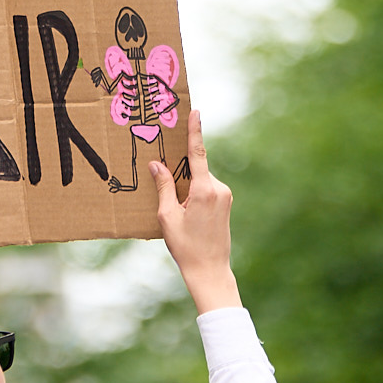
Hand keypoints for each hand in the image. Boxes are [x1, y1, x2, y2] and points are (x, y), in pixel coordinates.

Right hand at [152, 109, 237, 311]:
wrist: (210, 270)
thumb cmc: (186, 246)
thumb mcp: (167, 216)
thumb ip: (163, 187)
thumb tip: (157, 164)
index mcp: (204, 190)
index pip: (197, 153)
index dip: (195, 131)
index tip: (195, 112)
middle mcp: (218, 188)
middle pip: (195, 167)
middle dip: (179, 171)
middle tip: (165, 178)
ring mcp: (225, 195)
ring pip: (200, 179)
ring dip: (185, 185)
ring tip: (177, 211)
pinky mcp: (226, 202)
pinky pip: (206, 188)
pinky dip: (192, 192)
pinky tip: (185, 212)